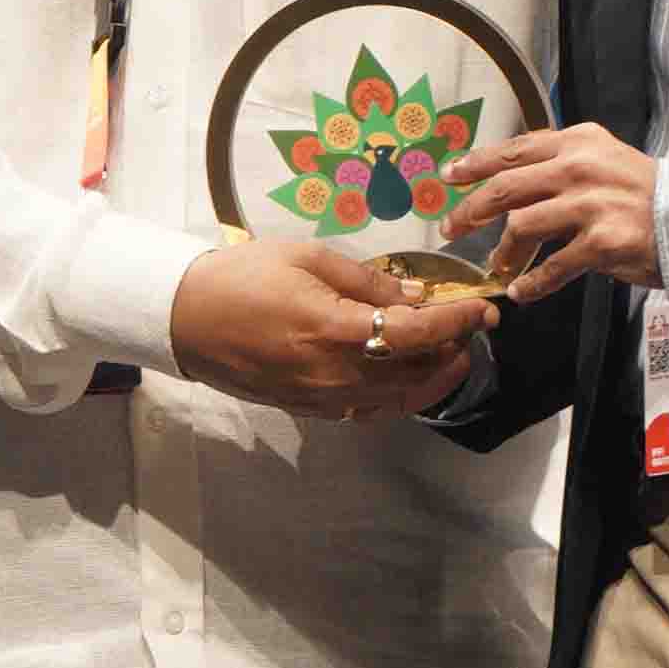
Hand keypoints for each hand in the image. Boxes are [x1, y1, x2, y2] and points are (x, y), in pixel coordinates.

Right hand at [168, 241, 497, 417]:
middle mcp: (334, 373)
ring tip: (450, 354)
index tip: (485, 309)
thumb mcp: (306, 258)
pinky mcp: (308, 409)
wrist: (183, 317)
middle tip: (471, 328)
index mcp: (334, 329)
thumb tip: (414, 297)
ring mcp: (321, 398)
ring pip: (396, 399)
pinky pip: (368, 409)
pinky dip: (397, 395)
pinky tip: (405, 376)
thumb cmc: (242, 276)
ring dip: (431, 378)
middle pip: (415, 373)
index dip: (457, 322)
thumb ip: (366, 281)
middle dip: (452, 350)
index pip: (416, 333)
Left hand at [442, 121, 663, 301]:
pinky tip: (522, 291)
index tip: (449, 174)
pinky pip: (552, 267)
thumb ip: (561, 166)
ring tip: (498, 267)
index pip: (514, 150)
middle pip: (506, 186)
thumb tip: (511, 185)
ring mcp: (590, 205)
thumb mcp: (603, 159)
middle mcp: (580, 168)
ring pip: (522, 226)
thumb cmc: (645, 193)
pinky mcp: (601, 243)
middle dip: (471, 209)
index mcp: (578, 142)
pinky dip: (532, 283)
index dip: (476, 163)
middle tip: (452, 226)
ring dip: (503, 253)